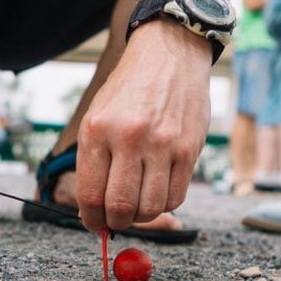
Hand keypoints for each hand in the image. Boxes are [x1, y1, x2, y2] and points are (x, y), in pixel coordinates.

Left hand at [75, 22, 211, 231]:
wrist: (168, 56)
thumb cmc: (128, 92)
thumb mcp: (97, 118)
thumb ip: (93, 163)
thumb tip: (93, 212)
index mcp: (97, 131)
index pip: (91, 194)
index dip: (91, 219)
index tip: (94, 223)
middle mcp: (128, 138)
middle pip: (121, 206)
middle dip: (116, 222)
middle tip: (116, 219)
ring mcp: (162, 144)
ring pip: (151, 207)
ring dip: (142, 216)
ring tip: (137, 204)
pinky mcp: (189, 148)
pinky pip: (176, 196)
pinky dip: (164, 204)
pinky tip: (157, 191)